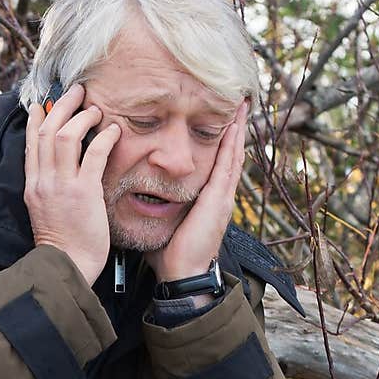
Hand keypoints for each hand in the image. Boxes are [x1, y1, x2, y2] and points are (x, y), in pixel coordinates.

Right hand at [24, 82, 121, 286]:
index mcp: (33, 185)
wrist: (66, 266)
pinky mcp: (83, 193)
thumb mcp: (45, 212)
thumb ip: (49, 188)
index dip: (37, 119)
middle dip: (62, 105)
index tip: (44, 104)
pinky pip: (93, 154)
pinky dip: (104, 138)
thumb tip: (58, 172)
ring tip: (95, 109)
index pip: (31, 142)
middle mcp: (43, 181)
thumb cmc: (62, 245)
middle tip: (77, 91)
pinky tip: (113, 131)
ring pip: (66, 136)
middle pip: (47, 130)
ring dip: (82, 117)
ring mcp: (62, 186)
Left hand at [145, 99, 248, 283]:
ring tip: (241, 106)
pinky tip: (235, 124)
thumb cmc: (170, 256)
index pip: (217, 165)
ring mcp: (222, 197)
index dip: (221, 144)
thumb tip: (137, 198)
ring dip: (238, 129)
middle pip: (231, 155)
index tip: (222, 122)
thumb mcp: (163, 223)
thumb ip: (156, 208)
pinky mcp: (218, 200)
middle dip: (235, 129)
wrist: (182, 274)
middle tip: (239, 104)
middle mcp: (220, 196)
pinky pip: (228, 165)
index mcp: (208, 201)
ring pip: (233, 155)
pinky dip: (233, 143)